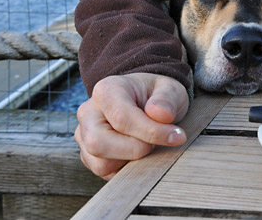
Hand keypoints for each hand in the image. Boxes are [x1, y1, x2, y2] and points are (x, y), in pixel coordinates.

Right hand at [74, 73, 189, 179]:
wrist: (147, 102)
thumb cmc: (157, 95)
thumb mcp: (170, 89)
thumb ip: (167, 99)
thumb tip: (160, 115)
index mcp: (106, 90)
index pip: (122, 118)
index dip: (151, 132)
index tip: (177, 136)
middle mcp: (88, 113)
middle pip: (99, 143)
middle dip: (136, 150)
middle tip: (158, 143)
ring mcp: (84, 135)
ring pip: (100, 163)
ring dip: (132, 160)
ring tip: (150, 145)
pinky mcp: (88, 155)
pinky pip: (103, 172)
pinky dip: (125, 169)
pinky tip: (140, 153)